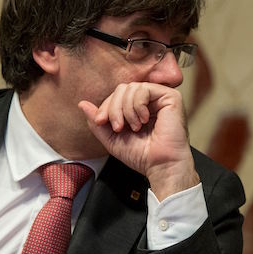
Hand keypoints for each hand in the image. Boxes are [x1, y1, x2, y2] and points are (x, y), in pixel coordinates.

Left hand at [78, 82, 198, 199]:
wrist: (160, 166)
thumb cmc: (141, 155)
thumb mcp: (111, 138)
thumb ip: (97, 121)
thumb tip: (82, 104)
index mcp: (136, 108)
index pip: (116, 95)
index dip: (105, 107)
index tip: (101, 122)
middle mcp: (149, 100)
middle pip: (121, 89)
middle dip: (113, 108)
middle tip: (118, 127)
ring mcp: (160, 97)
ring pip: (131, 88)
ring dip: (126, 109)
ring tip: (134, 127)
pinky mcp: (170, 97)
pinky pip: (144, 89)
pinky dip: (138, 105)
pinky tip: (143, 120)